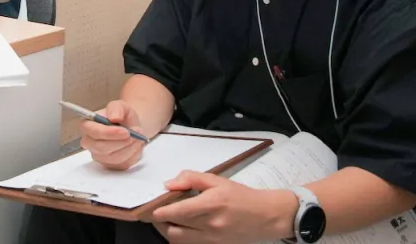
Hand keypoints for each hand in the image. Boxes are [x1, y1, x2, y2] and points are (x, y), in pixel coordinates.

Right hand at [80, 100, 146, 169]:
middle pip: (101, 147)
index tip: (125, 131)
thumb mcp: (120, 105)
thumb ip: (116, 108)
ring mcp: (99, 156)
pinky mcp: (110, 165)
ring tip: (138, 137)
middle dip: (121, 142)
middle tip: (135, 135)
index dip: (108, 133)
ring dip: (129, 148)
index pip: (93, 132)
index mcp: (87, 125)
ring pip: (113, 157)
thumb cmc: (122, 116)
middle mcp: (89, 142)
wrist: (130, 127)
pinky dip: (133, 154)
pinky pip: (121, 163)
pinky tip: (136, 145)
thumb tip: (114, 117)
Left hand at [151, 172, 296, 243]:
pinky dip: (181, 237)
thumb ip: (192, 179)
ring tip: (166, 220)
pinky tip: (181, 227)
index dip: (159, 211)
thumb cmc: (240, 195)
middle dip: (159, 222)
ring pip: (179, 240)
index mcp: (211, 204)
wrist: (266, 216)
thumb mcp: (217, 180)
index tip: (150, 208)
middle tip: (155, 213)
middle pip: (173, 229)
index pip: (177, 212)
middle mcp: (210, 225)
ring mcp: (212, 240)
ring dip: (168, 231)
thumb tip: (169, 184)